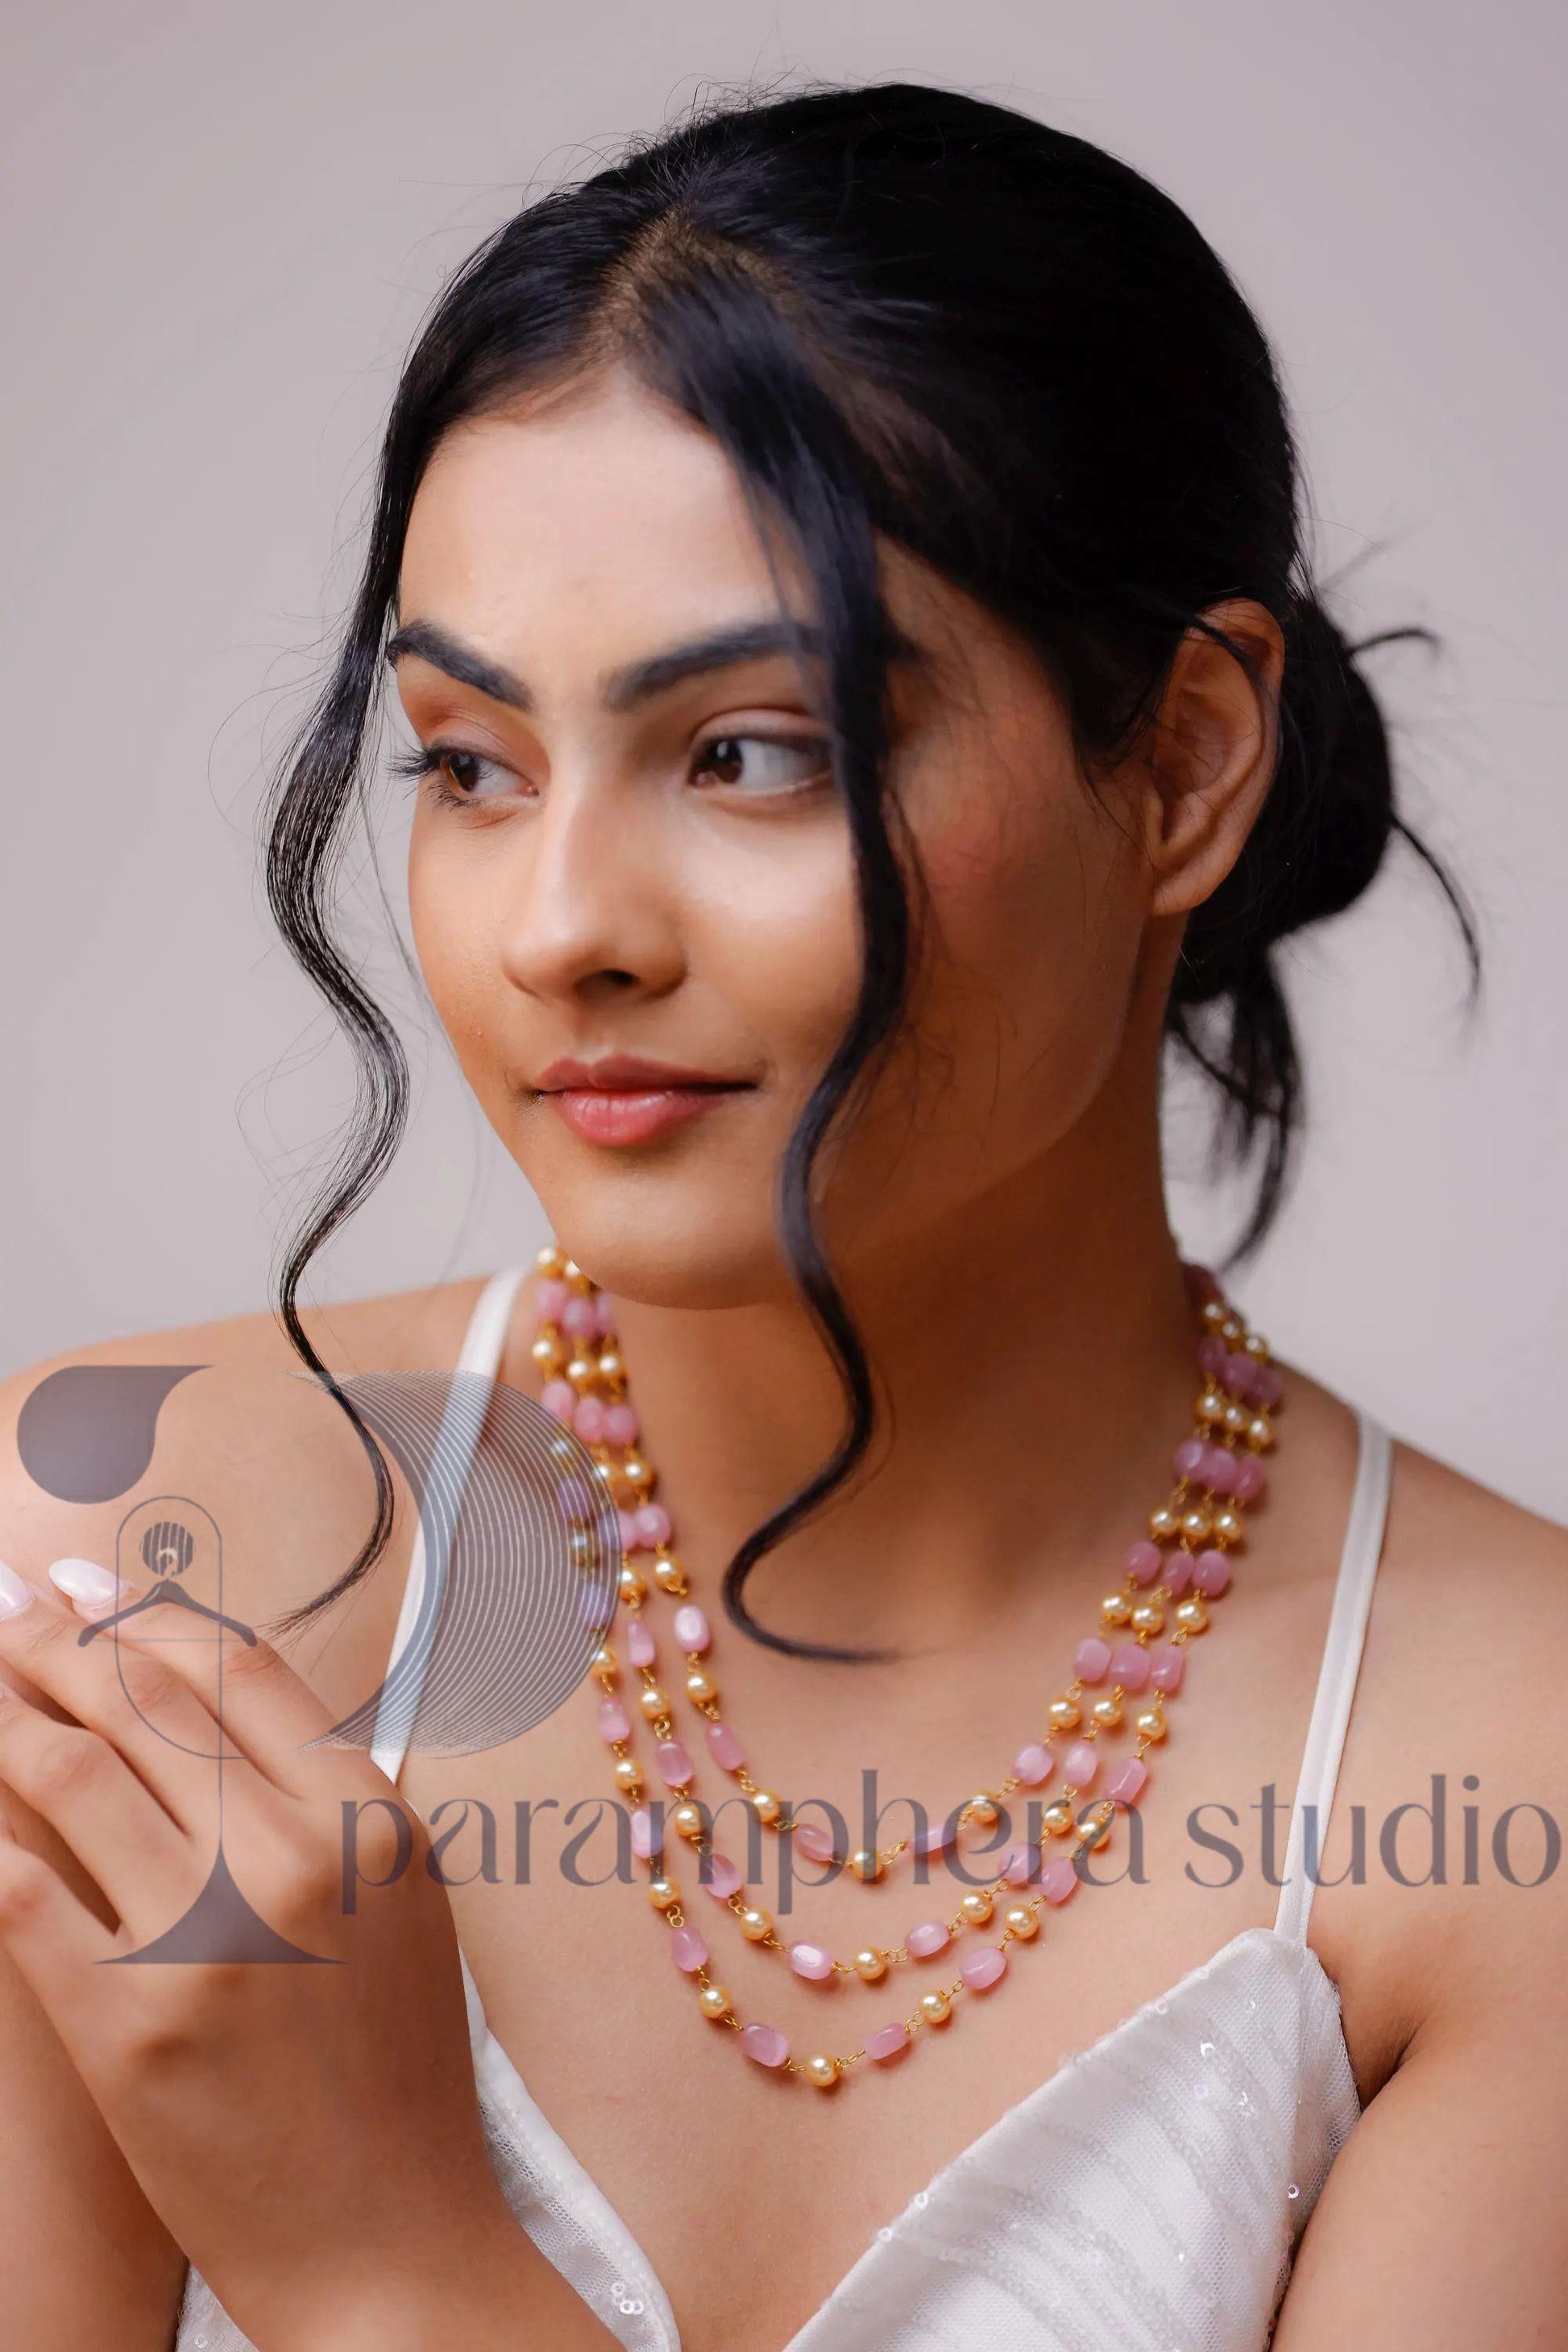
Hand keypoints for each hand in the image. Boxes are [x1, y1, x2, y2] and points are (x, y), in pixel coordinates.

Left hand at [0, 1558, 529, 2348]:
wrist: (388, 2242)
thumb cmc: (396, 2077)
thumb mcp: (405, 1908)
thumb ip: (333, 1803)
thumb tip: (222, 1708)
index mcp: (370, 1820)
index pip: (239, 1668)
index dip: (147, 1610)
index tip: (89, 1583)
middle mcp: (293, 1858)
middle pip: (148, 1700)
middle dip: (58, 1639)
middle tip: (8, 1607)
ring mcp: (207, 1939)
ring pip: (73, 1771)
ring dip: (7, 1711)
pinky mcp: (128, 2023)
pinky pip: (21, 1890)